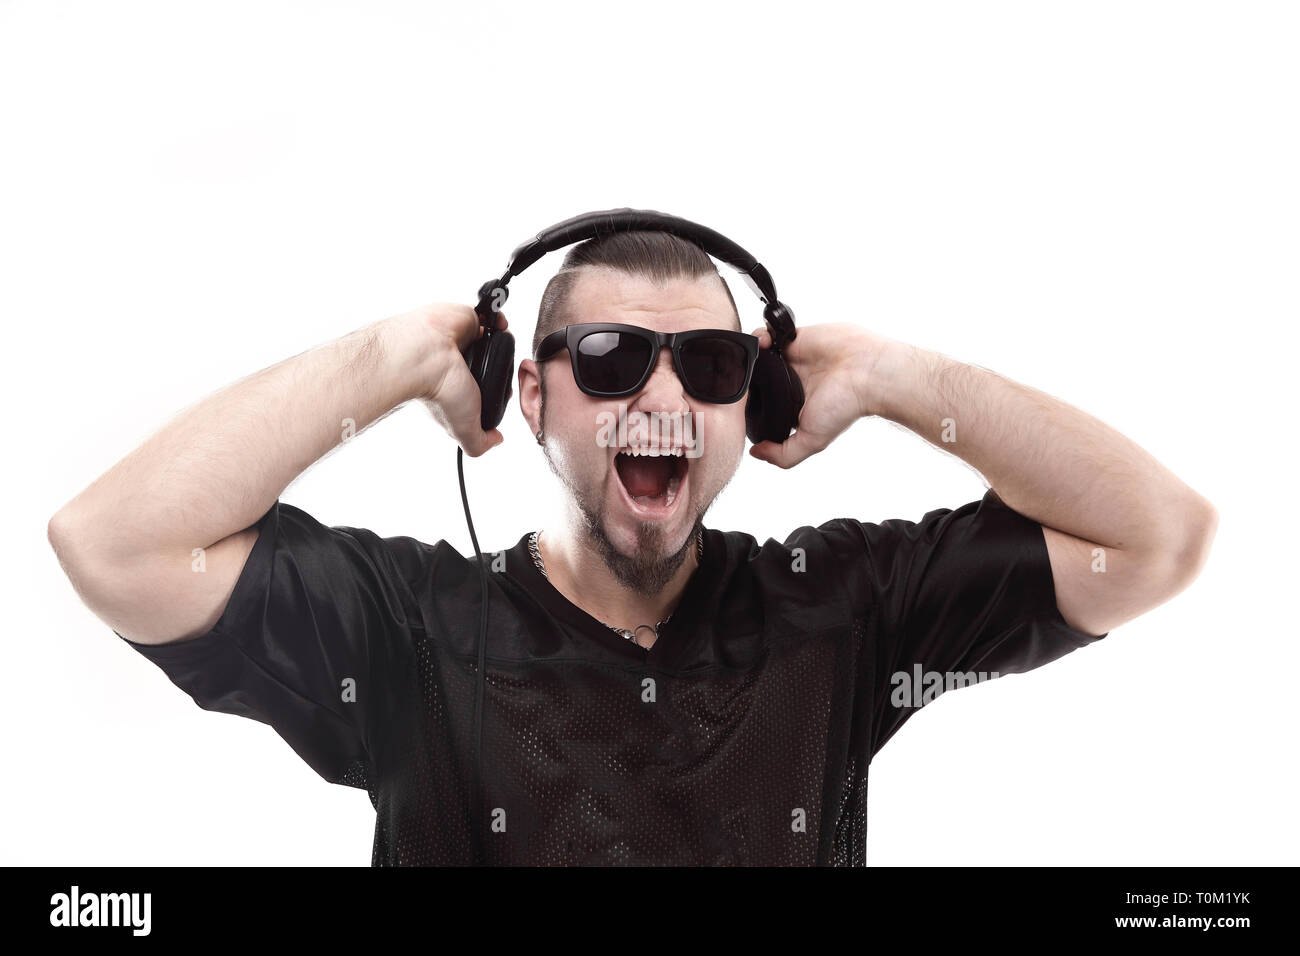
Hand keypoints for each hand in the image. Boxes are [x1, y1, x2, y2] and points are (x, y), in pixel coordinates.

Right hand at [396, 303, 509, 456]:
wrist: (422, 355)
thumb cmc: (438, 390)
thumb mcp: (464, 429)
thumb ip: (479, 443)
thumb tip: (496, 439)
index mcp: (452, 385)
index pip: (478, 388)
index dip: (493, 390)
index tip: (503, 392)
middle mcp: (456, 363)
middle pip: (488, 362)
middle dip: (500, 365)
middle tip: (506, 367)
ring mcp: (460, 339)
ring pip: (489, 338)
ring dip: (500, 341)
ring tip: (504, 347)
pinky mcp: (463, 317)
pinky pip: (487, 315)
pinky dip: (498, 319)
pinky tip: (500, 328)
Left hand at [748, 322, 885, 468]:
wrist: (866, 373)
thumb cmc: (844, 406)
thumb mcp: (812, 440)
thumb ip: (784, 454)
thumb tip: (755, 454)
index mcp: (790, 404)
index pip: (758, 403)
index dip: (744, 402)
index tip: (736, 400)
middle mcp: (788, 381)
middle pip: (753, 377)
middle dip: (741, 376)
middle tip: (737, 376)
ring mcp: (791, 358)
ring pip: (756, 354)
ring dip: (748, 354)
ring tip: (750, 358)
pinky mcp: (795, 337)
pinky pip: (768, 333)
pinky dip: (760, 335)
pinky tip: (763, 343)